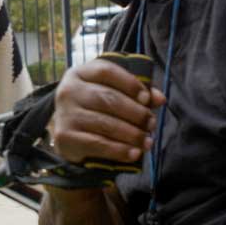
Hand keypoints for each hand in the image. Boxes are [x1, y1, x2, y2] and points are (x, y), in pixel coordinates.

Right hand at [49, 58, 165, 165]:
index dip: (130, 83)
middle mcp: (69, 91)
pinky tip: (134, 153)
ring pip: (105, 123)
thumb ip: (135, 93)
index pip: (106, 71)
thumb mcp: (110, 93)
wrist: (66, 132)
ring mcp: (65, 114)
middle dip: (135, 112)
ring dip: (131, 134)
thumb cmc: (93, 108)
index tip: (147, 99)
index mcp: (80, 73)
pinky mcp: (65, 137)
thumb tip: (160, 99)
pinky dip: (119, 150)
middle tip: (151, 123)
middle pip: (107, 98)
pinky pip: (98, 144)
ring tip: (147, 141)